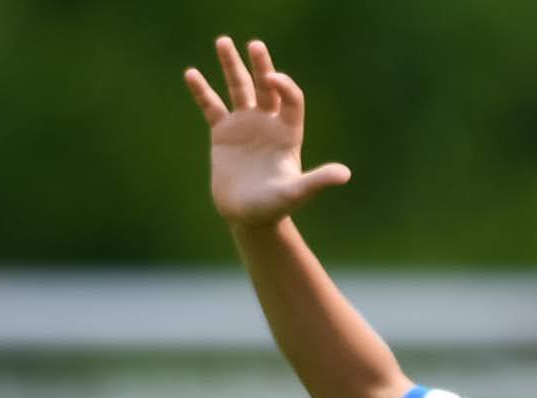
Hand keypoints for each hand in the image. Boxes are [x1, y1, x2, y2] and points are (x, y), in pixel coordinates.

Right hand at [183, 37, 350, 226]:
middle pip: (266, 86)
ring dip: (232, 66)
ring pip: (239, 88)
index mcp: (288, 132)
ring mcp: (245, 125)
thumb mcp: (296, 193)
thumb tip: (345, 175)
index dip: (283, 85)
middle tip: (255, 45)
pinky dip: (202, 91)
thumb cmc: (275, 207)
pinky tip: (191, 74)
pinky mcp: (223, 132)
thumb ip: (318, 181)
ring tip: (223, 41)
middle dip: (261, 65)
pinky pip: (211, 106)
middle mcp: (268, 123)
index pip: (290, 99)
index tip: (271, 78)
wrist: (248, 217)